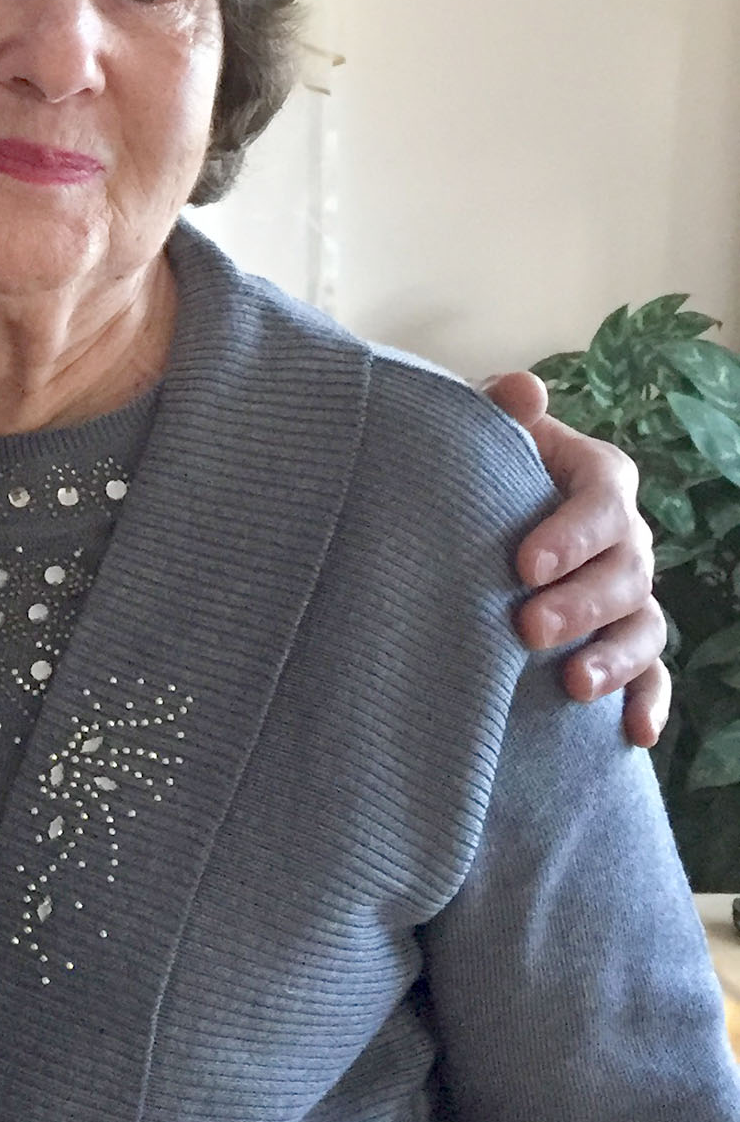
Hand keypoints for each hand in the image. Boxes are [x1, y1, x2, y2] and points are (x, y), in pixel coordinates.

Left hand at [483, 370, 669, 746]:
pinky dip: (648, 703)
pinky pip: (652, 676)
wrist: (468, 518)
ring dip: (615, 658)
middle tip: (528, 629)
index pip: (605, 499)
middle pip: (627, 571)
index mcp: (598, 478)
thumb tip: (524, 388)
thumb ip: (499, 408)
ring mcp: (630, 595)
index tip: (523, 565)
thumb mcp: (481, 432)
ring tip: (572, 684)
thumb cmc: (478, 468)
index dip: (572, 534)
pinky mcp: (625, 644)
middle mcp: (625, 538)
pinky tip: (633, 734)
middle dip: (582, 604)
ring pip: (644, 627)